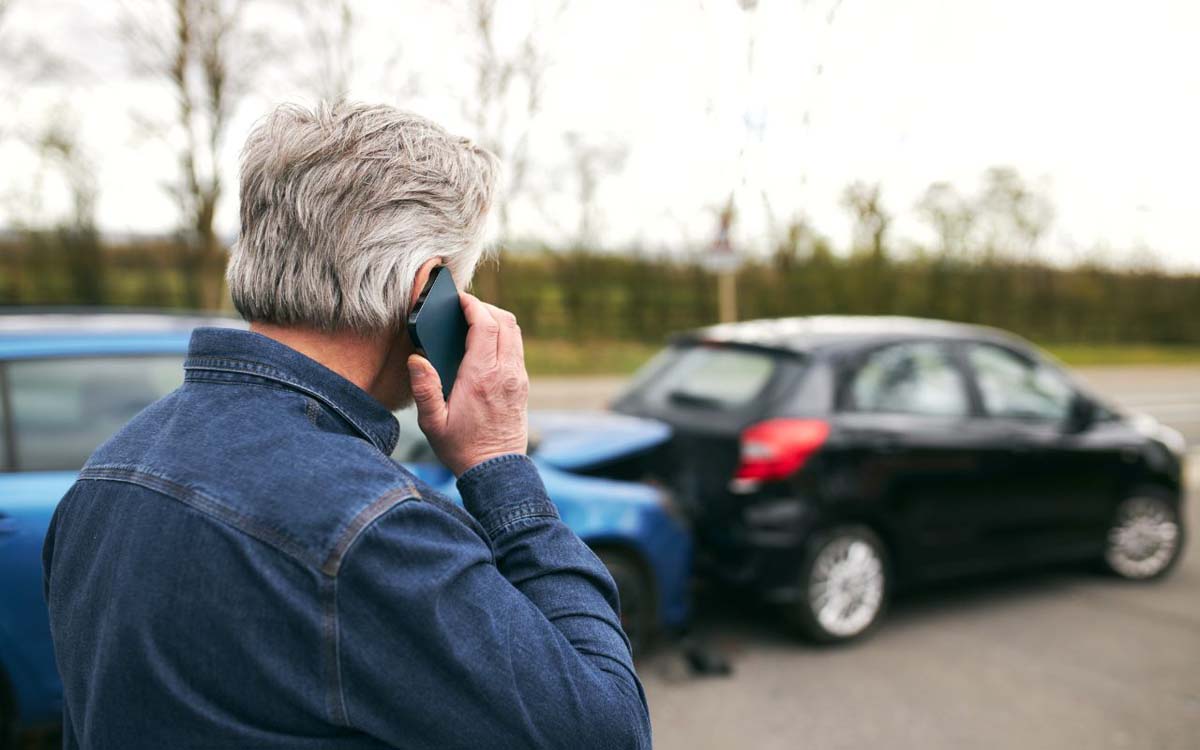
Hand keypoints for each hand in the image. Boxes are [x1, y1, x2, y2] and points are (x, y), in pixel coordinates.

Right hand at [407, 292, 528, 476]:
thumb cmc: (461, 448)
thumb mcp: (432, 422)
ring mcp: (517, 378)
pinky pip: (516, 348)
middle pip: (505, 321)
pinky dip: (503, 336)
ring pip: (514, 332)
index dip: (473, 305)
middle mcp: (504, 373)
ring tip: (474, 321)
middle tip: (464, 308)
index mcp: (481, 376)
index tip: (459, 299)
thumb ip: (424, 389)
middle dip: (485, 307)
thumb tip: (417, 359)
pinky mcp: (521, 385)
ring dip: (496, 320)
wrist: (495, 470)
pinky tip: (485, 344)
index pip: (485, 325)